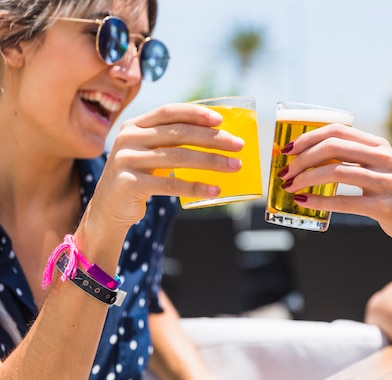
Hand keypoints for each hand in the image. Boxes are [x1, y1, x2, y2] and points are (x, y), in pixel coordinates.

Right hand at [84, 103, 243, 237]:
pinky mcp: (129, 184)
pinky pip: (170, 185)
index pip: (169, 112)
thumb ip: (171, 142)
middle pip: (179, 134)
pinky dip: (196, 187)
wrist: (108, 209)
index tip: (221, 120)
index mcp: (135, 125)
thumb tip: (219, 139)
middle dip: (213, 138)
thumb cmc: (140, 178)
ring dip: (211, 161)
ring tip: (234, 166)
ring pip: (178, 157)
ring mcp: (126, 160)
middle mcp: (129, 138)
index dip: (196, 113)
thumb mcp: (150, 153)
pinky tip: (215, 190)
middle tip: (238, 145)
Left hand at [278, 124, 391, 249]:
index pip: (338, 130)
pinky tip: (304, 203)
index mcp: (379, 146)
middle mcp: (383, 159)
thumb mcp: (381, 170)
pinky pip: (344, 202)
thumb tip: (311, 160)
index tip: (288, 149)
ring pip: (336, 172)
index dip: (308, 137)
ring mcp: (385, 182)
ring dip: (306, 179)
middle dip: (303, 158)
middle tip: (285, 171)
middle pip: (333, 147)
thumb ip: (355, 160)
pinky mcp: (384, 207)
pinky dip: (319, 201)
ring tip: (290, 187)